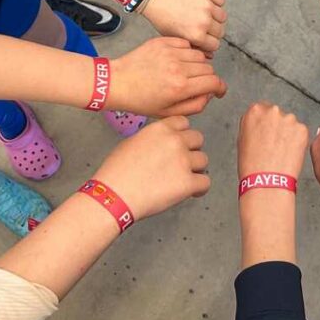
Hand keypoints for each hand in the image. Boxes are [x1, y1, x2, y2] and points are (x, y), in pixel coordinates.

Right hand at [93, 116, 209, 219]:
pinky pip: (205, 182)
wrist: (113, 195)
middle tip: (181, 163)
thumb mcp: (132, 142)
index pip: (184, 123)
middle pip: (198, 139)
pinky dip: (199, 189)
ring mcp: (183, 161)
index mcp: (161, 129)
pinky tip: (191, 192)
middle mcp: (175, 141)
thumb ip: (153, 138)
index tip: (179, 144)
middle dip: (191, 150)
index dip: (182, 135)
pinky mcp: (188, 182)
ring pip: (203, 161)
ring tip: (182, 179)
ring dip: (195, 169)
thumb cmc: (116, 173)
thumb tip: (162, 144)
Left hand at [110, 37, 227, 116]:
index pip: (214, 82)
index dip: (220, 88)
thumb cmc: (140, 100)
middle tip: (196, 84)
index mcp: (180, 87)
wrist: (116, 82)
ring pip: (199, 55)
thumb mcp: (168, 113)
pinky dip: (186, 52)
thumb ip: (194, 106)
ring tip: (185, 72)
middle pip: (209, 68)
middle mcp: (178, 68)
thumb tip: (209, 94)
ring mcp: (170, 52)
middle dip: (207, 78)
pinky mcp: (163, 42)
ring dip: (197, 64)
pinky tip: (177, 60)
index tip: (218, 90)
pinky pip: (186, 44)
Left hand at [144, 0, 225, 52]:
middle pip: (220, 31)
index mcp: (196, 35)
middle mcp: (204, 21)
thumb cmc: (162, 17)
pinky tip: (205, 3)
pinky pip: (221, 1)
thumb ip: (194, 47)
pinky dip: (216, 2)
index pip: (215, 44)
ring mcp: (207, 5)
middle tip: (203, 26)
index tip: (204, 38)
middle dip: (213, 31)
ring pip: (223, 17)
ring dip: (215, 17)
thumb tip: (210, 55)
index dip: (209, 42)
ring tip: (203, 14)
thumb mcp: (175, 38)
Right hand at [237, 102, 309, 179]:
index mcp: (255, 111)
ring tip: (281, 151)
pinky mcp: (302, 129)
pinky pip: (300, 133)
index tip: (266, 131)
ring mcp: (289, 119)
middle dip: (277, 126)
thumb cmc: (252, 165)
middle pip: (277, 114)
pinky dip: (298, 141)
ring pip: (290, 123)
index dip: (265, 122)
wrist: (267, 181)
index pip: (262, 108)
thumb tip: (259, 122)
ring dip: (288, 133)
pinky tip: (289, 153)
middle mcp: (273, 111)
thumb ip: (252, 124)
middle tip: (274, 143)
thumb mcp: (242, 139)